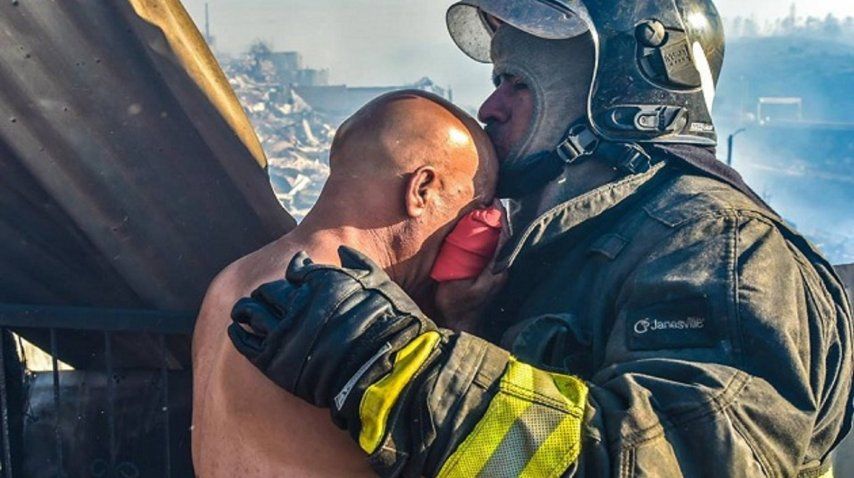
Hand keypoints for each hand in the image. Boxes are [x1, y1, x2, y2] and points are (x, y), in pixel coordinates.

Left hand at [228, 246, 436, 408]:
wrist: (386, 371)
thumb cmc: (389, 327)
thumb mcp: (380, 285)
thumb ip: (358, 263)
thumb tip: (341, 250)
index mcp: (321, 282)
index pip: (296, 270)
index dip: (296, 272)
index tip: (296, 275)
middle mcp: (298, 302)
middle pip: (270, 291)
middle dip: (267, 292)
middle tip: (265, 297)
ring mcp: (284, 332)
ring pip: (252, 312)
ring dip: (247, 309)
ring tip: (244, 311)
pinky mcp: (274, 361)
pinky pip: (245, 342)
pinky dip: (239, 334)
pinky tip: (237, 330)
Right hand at [435, 200, 509, 332]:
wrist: (457, 324)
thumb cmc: (456, 305)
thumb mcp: (462, 284)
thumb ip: (477, 267)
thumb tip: (490, 247)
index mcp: (496, 268)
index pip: (504, 237)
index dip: (502, 218)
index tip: (495, 201)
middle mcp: (499, 268)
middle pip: (502, 237)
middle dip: (497, 218)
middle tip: (487, 201)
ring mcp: (494, 271)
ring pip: (496, 243)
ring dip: (491, 226)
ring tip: (482, 209)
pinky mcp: (487, 274)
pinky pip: (489, 250)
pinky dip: (485, 237)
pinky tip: (476, 228)